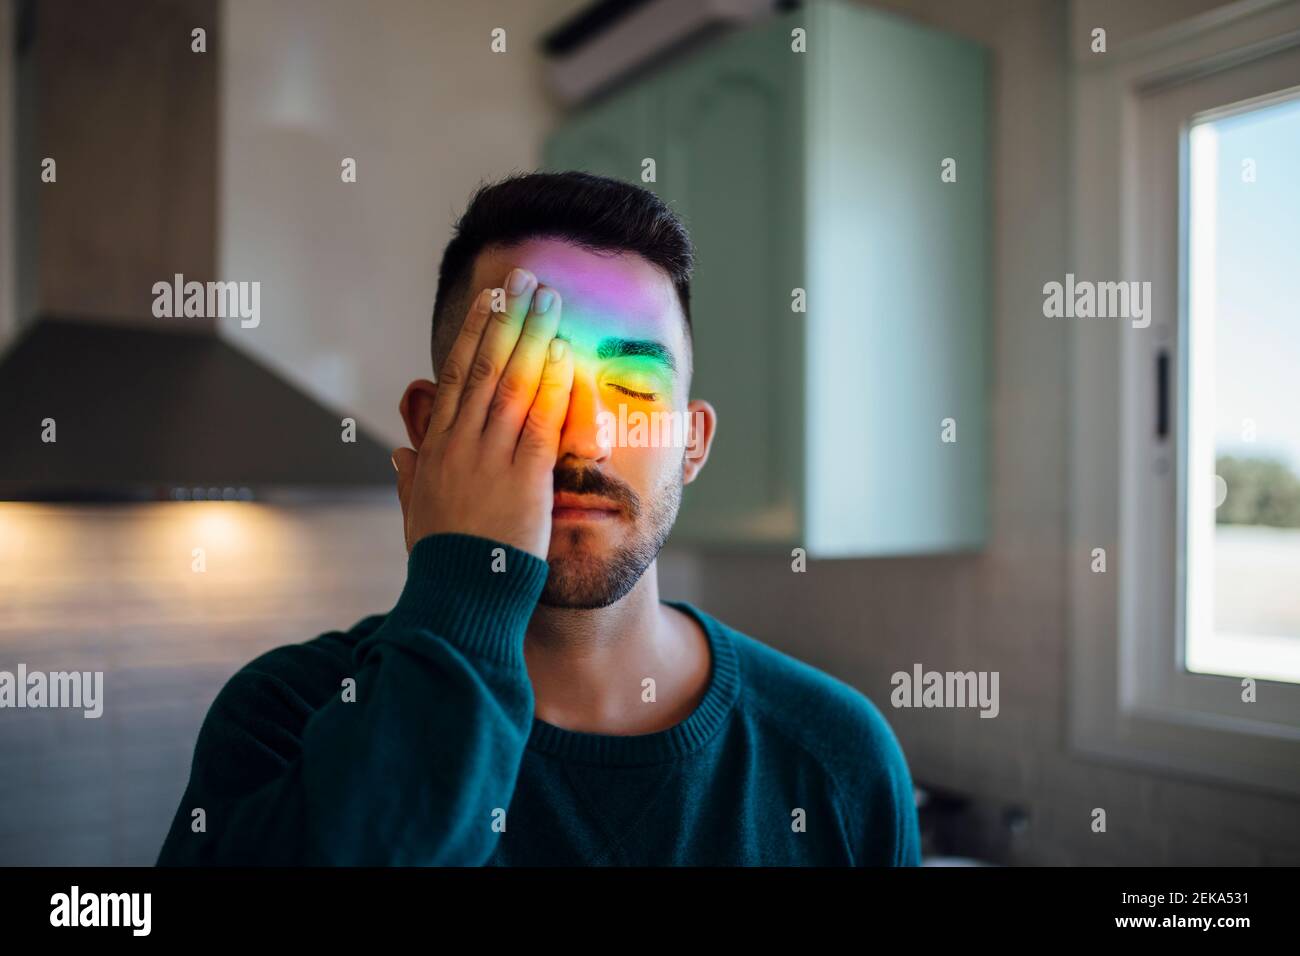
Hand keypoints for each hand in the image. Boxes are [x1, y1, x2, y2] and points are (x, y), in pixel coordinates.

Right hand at [393, 268, 572, 558]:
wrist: (458, 598)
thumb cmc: (442, 563)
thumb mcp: (416, 516)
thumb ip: (411, 480)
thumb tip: (399, 453)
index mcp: (436, 450)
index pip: (457, 378)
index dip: (475, 335)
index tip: (489, 302)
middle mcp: (461, 444)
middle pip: (485, 367)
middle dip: (506, 318)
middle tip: (525, 278)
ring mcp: (491, 457)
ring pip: (514, 383)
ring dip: (534, 335)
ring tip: (552, 299)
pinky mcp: (524, 477)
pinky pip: (541, 420)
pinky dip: (553, 383)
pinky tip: (564, 351)